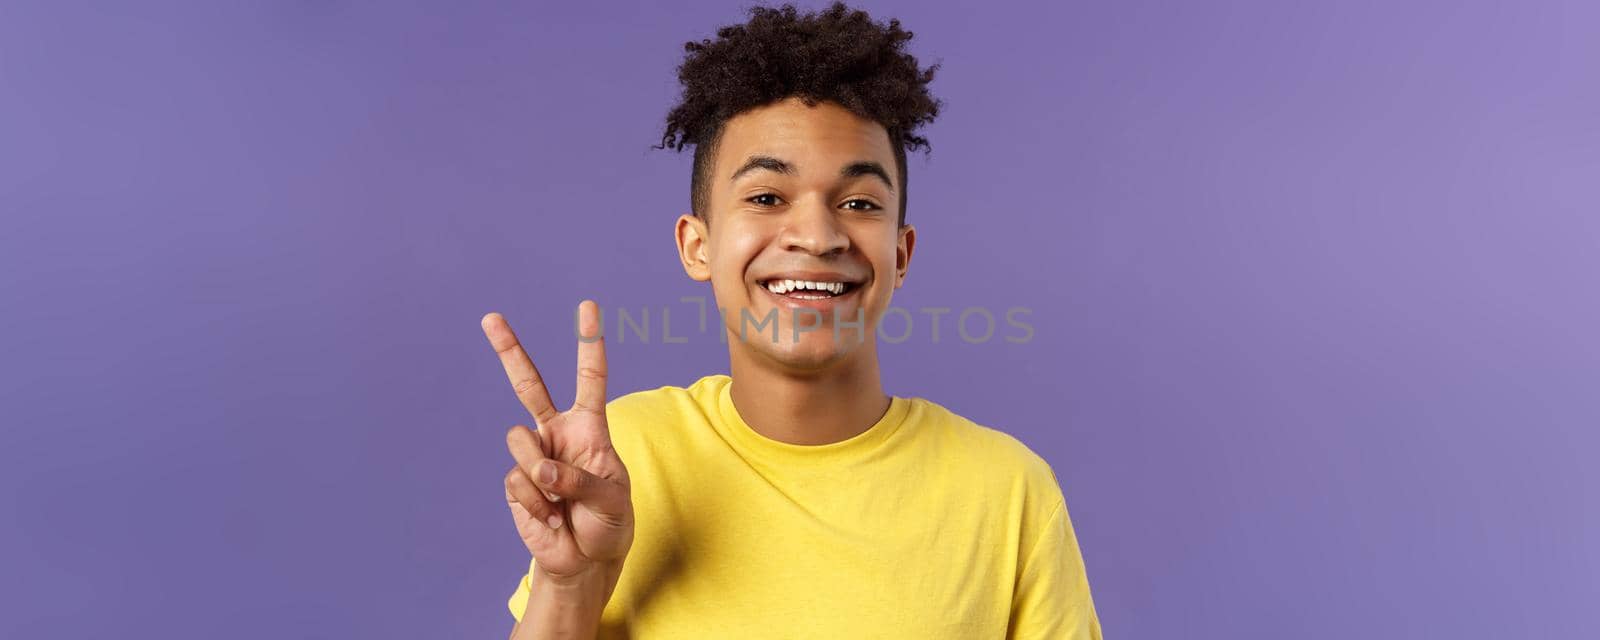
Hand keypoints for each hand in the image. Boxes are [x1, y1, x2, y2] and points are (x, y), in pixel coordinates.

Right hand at [482, 301, 632, 583]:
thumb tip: (540, 470)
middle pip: (528, 385)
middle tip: (491, 317)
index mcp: (588, 427)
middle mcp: (556, 433)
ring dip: (543, 475)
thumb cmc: (608, 521)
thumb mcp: (612, 499)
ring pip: (521, 441)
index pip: (590, 378)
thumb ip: (580, 480)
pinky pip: (518, 481)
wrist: (584, 559)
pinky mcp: (516, 483)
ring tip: (561, 502)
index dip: (589, 342)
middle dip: (509, 350)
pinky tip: (551, 518)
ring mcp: (533, 456)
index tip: (588, 306)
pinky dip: (537, 504)